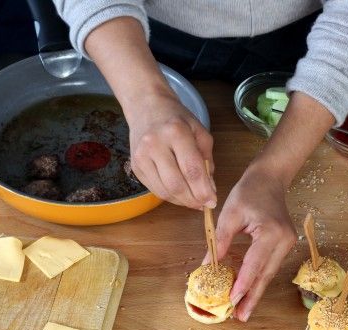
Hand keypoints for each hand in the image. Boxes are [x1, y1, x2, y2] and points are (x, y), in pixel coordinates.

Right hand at [84, 17, 215, 209]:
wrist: (146, 107)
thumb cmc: (177, 119)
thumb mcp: (199, 131)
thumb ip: (207, 160)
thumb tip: (209, 189)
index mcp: (176, 132)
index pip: (192, 169)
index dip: (203, 190)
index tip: (212, 201)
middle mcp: (155, 144)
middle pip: (176, 184)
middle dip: (193, 200)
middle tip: (203, 204)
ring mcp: (141, 156)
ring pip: (164, 191)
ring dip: (182, 201)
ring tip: (193, 201)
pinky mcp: (135, 166)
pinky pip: (154, 189)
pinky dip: (170, 196)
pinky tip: (180, 194)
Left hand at [204, 164, 296, 320]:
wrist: (270, 178)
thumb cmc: (248, 192)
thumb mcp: (229, 215)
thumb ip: (220, 241)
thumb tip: (209, 266)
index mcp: (271, 232)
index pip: (254, 264)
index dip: (243, 284)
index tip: (232, 301)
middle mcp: (284, 241)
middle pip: (266, 274)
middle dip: (252, 296)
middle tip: (241, 317)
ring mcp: (288, 243)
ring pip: (269, 273)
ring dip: (255, 291)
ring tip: (243, 310)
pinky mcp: (286, 244)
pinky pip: (270, 266)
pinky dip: (259, 279)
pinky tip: (249, 291)